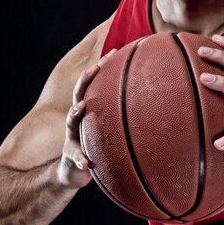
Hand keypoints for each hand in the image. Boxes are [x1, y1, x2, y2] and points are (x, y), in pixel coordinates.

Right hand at [58, 49, 116, 187]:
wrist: (74, 172)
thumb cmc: (95, 146)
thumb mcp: (108, 130)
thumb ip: (122, 118)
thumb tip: (153, 103)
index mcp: (87, 110)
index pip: (93, 83)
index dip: (102, 67)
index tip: (114, 52)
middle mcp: (77, 120)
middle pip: (78, 93)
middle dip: (86, 79)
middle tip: (95, 68)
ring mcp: (71, 137)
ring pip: (70, 122)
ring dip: (74, 114)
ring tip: (80, 107)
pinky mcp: (71, 158)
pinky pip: (75, 158)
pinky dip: (80, 160)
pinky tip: (86, 163)